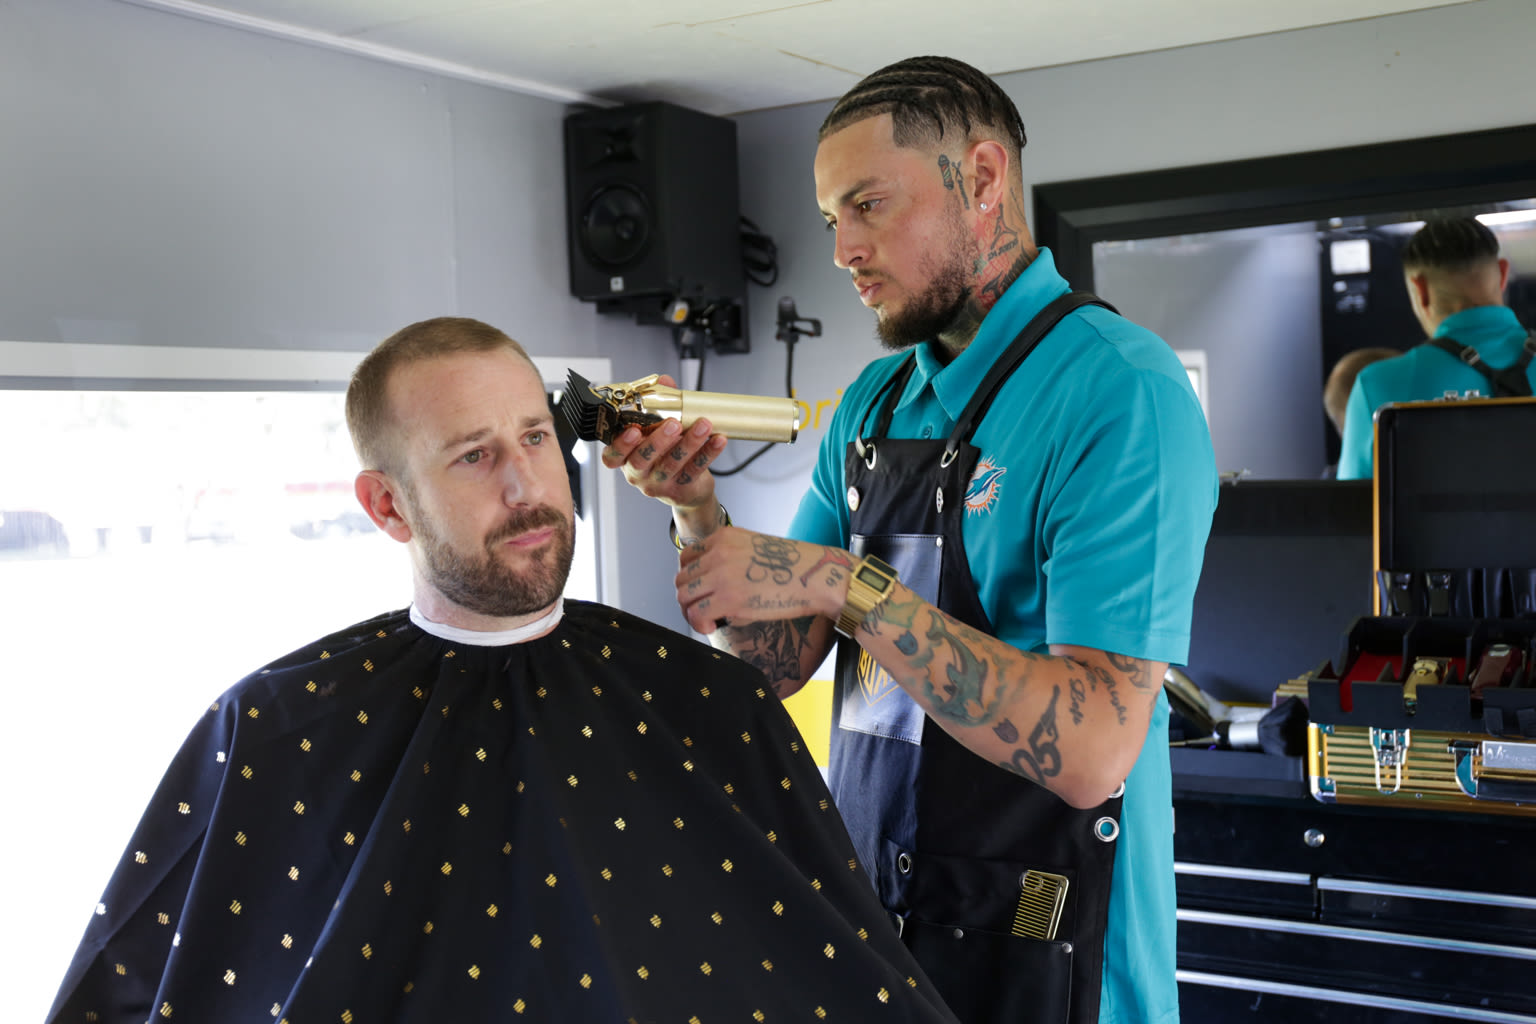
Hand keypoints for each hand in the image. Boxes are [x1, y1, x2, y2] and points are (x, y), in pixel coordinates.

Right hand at [599, 374, 727, 517]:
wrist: (686, 488)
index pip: (612, 456)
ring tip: (703, 425)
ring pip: (671, 465)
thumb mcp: (656, 430)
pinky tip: (718, 440)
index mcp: (626, 457)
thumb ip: (658, 404)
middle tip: (674, 424)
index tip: (632, 431)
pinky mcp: (681, 489)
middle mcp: (638, 473)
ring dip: (689, 443)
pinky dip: (708, 454)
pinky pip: (694, 470)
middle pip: (642, 460)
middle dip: (658, 441)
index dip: (620, 445)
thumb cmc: (665, 453)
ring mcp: (658, 483)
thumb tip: (665, 381)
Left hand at [675, 527, 853, 633]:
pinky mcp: (728, 599)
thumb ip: (729, 557)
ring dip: (691, 612)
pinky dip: (699, 624)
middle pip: (681, 579)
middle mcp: (718, 553)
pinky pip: (696, 614)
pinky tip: (712, 626)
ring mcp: (721, 575)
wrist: (816, 576)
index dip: (690, 578)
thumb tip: (713, 583)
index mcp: (724, 537)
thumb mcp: (755, 547)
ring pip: (683, 597)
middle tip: (703, 609)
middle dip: (689, 598)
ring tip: (708, 619)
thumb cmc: (794, 566)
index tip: (700, 590)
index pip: (686, 557)